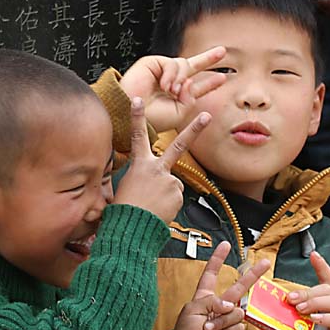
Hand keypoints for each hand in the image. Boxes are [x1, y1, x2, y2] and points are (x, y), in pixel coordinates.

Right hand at [114, 97, 210, 223]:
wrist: (131, 229)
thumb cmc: (124, 211)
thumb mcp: (124, 188)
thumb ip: (140, 178)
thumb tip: (149, 181)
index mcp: (139, 165)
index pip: (137, 136)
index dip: (136, 117)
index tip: (137, 100)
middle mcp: (157, 169)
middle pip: (179, 145)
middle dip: (195, 129)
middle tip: (206, 116)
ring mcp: (170, 181)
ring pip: (174, 184)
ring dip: (167, 193)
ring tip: (152, 206)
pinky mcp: (178, 195)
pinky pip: (176, 198)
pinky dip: (169, 205)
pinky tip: (159, 211)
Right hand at [120, 47, 226, 131]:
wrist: (133, 115)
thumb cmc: (153, 118)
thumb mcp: (180, 113)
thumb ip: (191, 98)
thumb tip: (190, 81)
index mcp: (177, 96)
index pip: (196, 87)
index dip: (209, 83)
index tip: (222, 78)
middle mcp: (171, 82)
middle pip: (193, 66)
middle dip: (207, 59)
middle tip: (222, 52)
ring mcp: (162, 72)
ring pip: (185, 66)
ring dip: (181, 79)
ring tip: (172, 92)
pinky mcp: (153, 63)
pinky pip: (172, 64)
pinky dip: (171, 75)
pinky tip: (164, 86)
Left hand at [172, 242, 270, 329]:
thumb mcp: (192, 310)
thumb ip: (212, 300)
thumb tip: (231, 305)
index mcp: (205, 298)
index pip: (211, 275)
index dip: (218, 260)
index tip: (225, 245)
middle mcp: (219, 307)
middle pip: (238, 287)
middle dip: (252, 275)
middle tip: (265, 263)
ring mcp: (228, 321)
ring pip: (236, 312)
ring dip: (221, 322)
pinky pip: (238, 327)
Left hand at [286, 251, 329, 329]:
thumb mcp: (304, 322)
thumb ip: (294, 313)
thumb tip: (272, 307)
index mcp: (329, 299)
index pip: (327, 278)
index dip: (321, 266)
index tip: (313, 254)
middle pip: (326, 290)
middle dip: (307, 292)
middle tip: (290, 298)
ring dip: (314, 303)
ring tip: (299, 309)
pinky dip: (325, 318)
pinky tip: (314, 319)